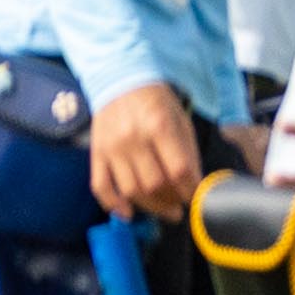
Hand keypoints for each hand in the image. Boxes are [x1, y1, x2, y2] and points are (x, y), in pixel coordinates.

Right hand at [88, 77, 204, 216]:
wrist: (120, 81)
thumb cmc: (156, 102)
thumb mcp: (180, 120)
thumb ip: (188, 152)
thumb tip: (195, 185)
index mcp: (159, 126)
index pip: (178, 170)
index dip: (190, 190)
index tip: (197, 198)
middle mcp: (133, 138)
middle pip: (154, 184)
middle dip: (172, 201)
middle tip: (180, 207)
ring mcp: (112, 147)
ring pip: (131, 190)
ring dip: (151, 207)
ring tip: (164, 209)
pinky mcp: (97, 153)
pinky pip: (100, 186)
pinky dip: (113, 205)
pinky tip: (128, 213)